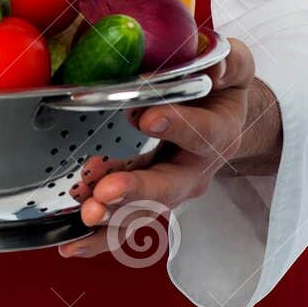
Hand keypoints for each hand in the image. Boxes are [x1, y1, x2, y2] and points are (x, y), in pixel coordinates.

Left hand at [59, 39, 281, 259]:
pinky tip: (70, 244)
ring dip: (114, 217)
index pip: (201, 133)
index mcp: (219, 134)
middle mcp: (195, 171)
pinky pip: (124, 224)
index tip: (146, 117)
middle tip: (106, 192)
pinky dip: (98, 238)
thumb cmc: (223, 89)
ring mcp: (170, 190)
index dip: (176, 126)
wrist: (226, 120)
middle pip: (168, 187)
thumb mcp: (237, 67)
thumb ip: (230, 62)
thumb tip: (215, 66)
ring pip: (144, 212)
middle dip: (136, 191)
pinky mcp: (146, 200)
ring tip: (87, 215)